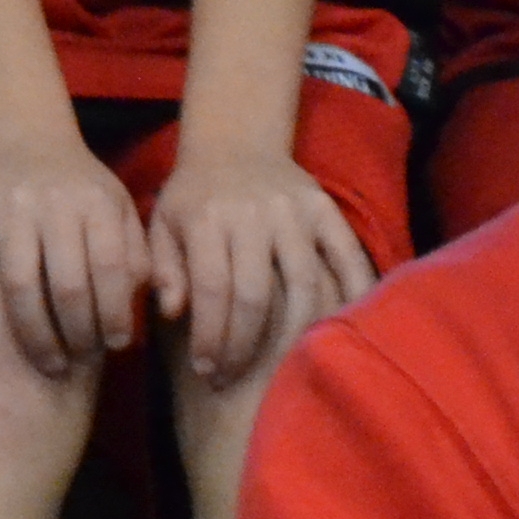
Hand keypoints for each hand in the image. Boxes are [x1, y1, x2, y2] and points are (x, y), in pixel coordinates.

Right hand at [0, 133, 148, 379]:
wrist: (24, 137)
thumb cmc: (79, 186)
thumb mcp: (119, 207)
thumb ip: (135, 252)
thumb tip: (143, 303)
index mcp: (96, 202)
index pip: (110, 267)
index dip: (113, 313)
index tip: (115, 345)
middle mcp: (52, 202)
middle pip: (66, 283)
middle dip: (75, 332)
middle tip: (77, 362)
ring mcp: (8, 206)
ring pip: (19, 282)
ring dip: (33, 333)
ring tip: (46, 363)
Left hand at [148, 146, 374, 387]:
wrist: (235, 140)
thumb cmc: (193, 196)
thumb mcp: (163, 223)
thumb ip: (164, 268)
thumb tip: (173, 313)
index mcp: (208, 217)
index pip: (213, 288)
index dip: (211, 336)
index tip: (206, 369)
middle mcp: (254, 214)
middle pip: (256, 294)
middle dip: (244, 346)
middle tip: (233, 377)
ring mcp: (295, 211)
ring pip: (302, 284)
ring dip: (291, 335)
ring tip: (278, 368)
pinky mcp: (325, 210)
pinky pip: (347, 255)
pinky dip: (354, 292)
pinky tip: (348, 328)